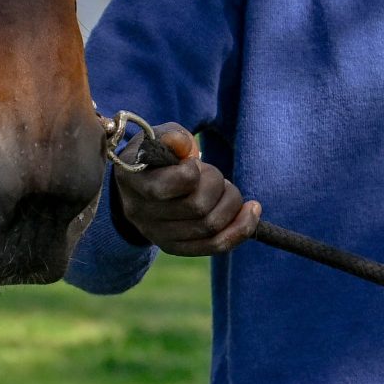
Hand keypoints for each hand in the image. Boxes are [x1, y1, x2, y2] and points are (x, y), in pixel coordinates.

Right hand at [112, 121, 259, 255]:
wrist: (138, 185)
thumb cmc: (153, 158)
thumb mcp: (157, 138)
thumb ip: (172, 136)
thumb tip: (186, 145)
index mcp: (132, 180)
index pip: (174, 184)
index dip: (195, 172)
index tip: (193, 163)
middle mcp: (140, 212)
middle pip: (197, 207)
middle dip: (218, 186)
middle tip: (213, 174)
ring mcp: (156, 234)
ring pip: (210, 226)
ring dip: (231, 204)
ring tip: (227, 190)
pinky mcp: (174, 247)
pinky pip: (215, 245)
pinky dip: (241, 229)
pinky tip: (251, 211)